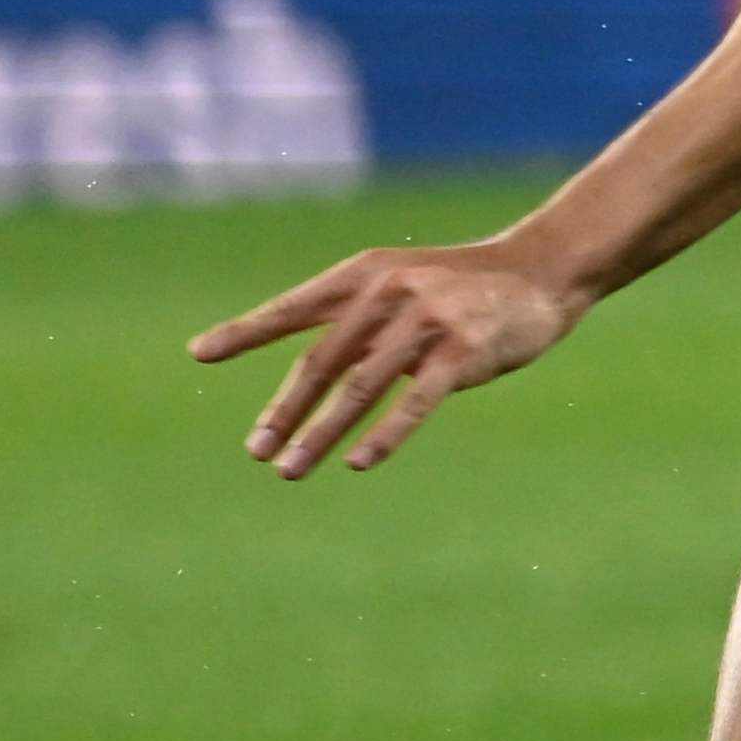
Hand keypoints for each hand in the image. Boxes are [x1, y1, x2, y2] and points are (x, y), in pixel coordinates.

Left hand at [191, 237, 590, 476]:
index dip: (245, 330)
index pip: (293, 307)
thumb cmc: (460, 287)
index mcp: (363, 274)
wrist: (539, 271)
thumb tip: (306, 385)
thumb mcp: (400, 288)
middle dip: (283, 409)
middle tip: (256, 449)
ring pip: (358, 388)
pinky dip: (383, 434)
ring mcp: (426, 322)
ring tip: (288, 469)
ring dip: (319, 432)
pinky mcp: (463, 352)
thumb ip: (355, 324)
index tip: (201, 351)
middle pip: (321, 360)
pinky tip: (357, 462)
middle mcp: (388, 293)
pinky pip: (415, 401)